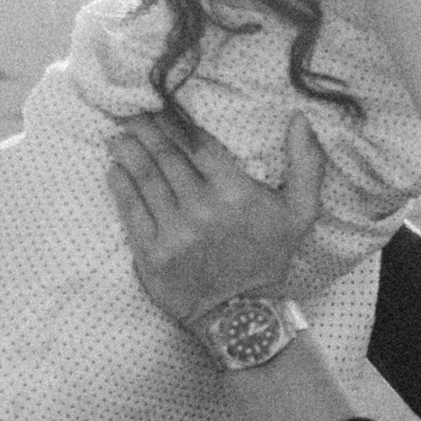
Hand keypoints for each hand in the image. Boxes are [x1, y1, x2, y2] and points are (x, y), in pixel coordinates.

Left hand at [105, 109, 322, 328]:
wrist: (242, 314)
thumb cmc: (270, 257)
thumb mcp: (301, 212)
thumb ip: (306, 163)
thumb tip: (300, 119)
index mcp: (235, 192)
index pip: (197, 144)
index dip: (175, 121)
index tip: (161, 106)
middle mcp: (202, 208)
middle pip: (166, 157)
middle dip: (146, 131)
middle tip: (131, 113)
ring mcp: (174, 232)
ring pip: (145, 179)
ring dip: (129, 152)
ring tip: (118, 135)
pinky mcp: (152, 254)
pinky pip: (131, 211)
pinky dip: (120, 187)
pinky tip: (114, 169)